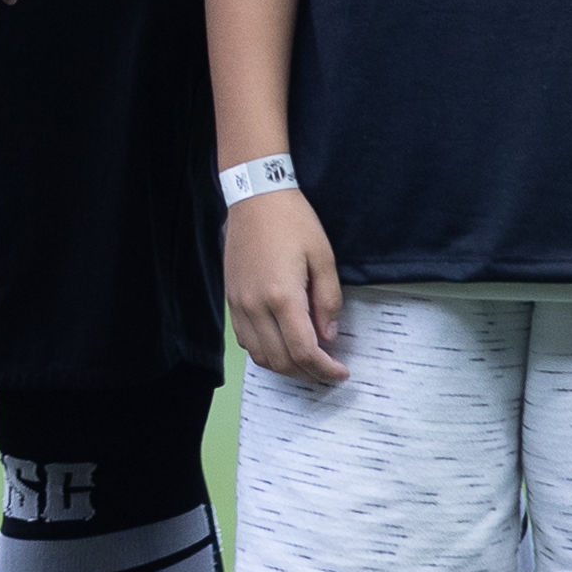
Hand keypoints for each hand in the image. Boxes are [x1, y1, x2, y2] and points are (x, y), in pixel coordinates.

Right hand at [224, 187, 344, 382]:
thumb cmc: (293, 222)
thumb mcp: (324, 257)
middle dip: (307, 373)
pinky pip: (245, 340)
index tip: (340, 373)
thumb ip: (328, 301)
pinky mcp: (231, 299)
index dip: (324, 369)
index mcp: (282, 296)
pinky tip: (282, 344)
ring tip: (307, 362)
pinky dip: (265, 352)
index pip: (303, 351)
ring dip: (285, 366)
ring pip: (259, 355)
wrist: (255, 198)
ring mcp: (239, 304)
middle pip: (280, 360)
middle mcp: (255, 306)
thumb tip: (328, 336)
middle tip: (328, 371)